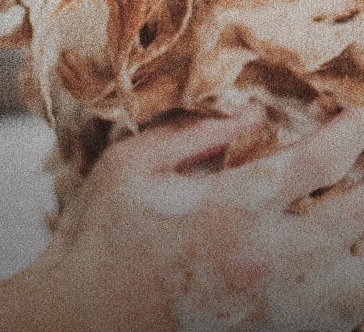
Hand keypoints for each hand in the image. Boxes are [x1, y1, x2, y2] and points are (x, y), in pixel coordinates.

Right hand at [41, 104, 363, 331]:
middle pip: (356, 220)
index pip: (314, 163)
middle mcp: (266, 261)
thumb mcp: (129, 165)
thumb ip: (192, 135)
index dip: (352, 131)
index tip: (361, 109)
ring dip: (362, 240)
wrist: (83, 319)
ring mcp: (277, 306)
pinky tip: (339, 258)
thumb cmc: (99, 237)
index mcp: (228, 211)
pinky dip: (348, 285)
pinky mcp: (275, 330)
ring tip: (356, 206)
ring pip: (359, 282)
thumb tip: (253, 112)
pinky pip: (339, 313)